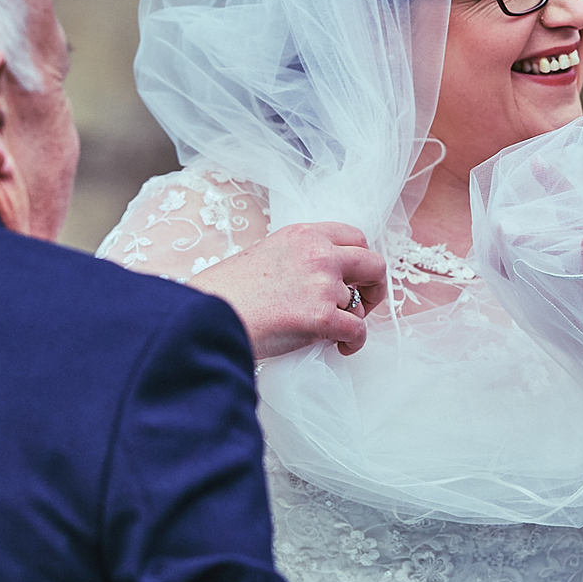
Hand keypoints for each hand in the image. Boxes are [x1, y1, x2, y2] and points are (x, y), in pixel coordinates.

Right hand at [191, 222, 386, 359]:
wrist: (207, 315)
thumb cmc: (228, 292)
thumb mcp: (266, 254)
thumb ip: (300, 258)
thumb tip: (327, 280)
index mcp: (304, 234)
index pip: (355, 237)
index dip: (361, 260)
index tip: (355, 276)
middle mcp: (319, 253)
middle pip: (373, 263)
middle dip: (374, 285)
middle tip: (365, 303)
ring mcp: (322, 284)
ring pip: (362, 303)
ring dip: (354, 318)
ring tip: (335, 331)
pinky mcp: (321, 316)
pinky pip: (357, 331)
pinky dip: (354, 342)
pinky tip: (341, 347)